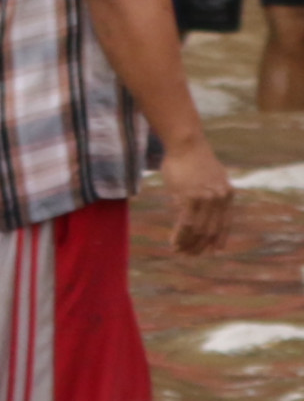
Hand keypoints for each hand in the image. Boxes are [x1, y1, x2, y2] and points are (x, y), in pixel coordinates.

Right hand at [164, 138, 234, 255]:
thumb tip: (199, 210)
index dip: (218, 239)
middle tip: (190, 256)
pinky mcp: (190, 197)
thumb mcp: (208, 178)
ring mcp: (206, 198)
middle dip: (201, 246)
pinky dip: (180, 235)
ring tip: (179, 251)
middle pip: (212, 230)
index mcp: (228, 194)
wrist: (186, 144)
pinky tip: (173, 242)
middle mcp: (221, 198)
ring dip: (188, 243)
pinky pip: (186, 223)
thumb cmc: (192, 159)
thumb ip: (208, 195)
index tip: (212, 251)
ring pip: (199, 230)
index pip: (225, 223)